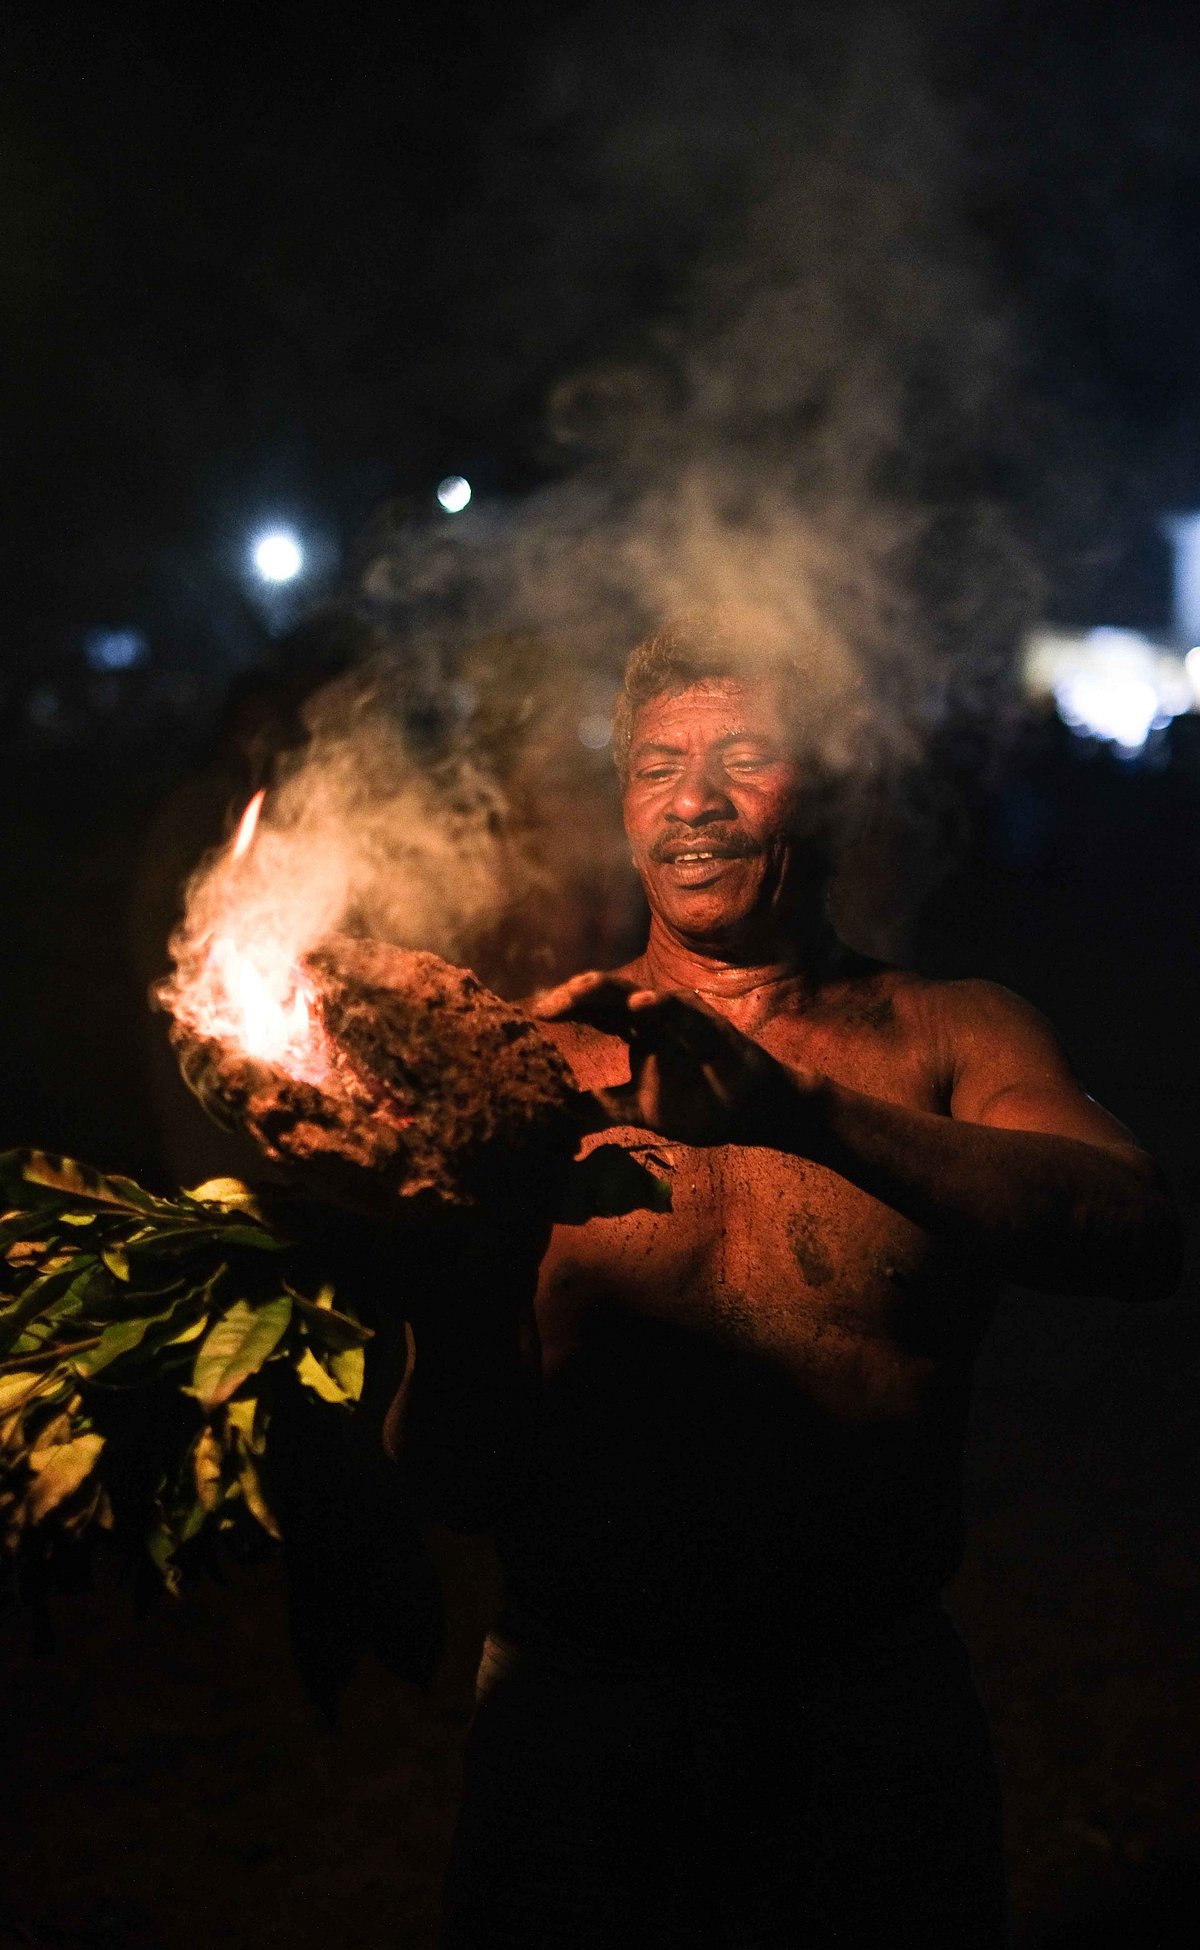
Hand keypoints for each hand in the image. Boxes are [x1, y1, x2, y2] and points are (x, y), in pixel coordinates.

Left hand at [530, 972, 812, 1146]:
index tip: (531, 1018)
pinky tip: (640, 1003)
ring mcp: (682, 1017)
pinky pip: (683, 1014)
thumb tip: (558, 1120)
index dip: (564, 1010)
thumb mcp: (639, 1110)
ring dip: (608, 991)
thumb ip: (601, 1108)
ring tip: (576, 991)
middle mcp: (656, 1015)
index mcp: (637, 1029)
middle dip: (576, 996)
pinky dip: (661, 1006)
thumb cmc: (700, 1102)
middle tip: (545, 1007)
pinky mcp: (710, 1027)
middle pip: (608, 996)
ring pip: (640, 994)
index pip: (593, 1011)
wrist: (752, 1113)